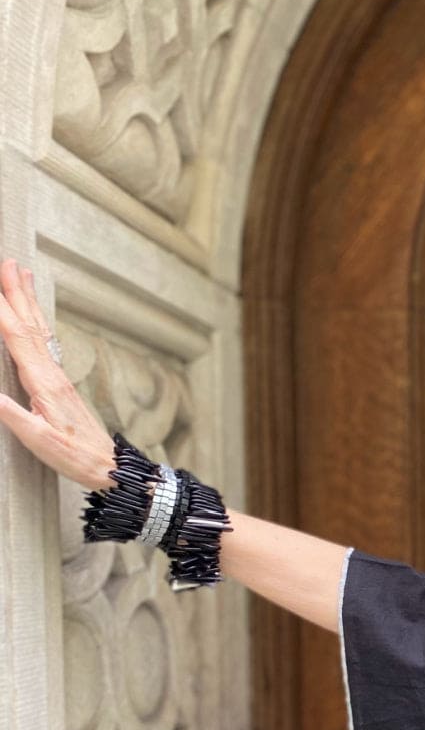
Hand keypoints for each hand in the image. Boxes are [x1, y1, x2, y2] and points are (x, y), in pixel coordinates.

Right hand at [0, 259, 116, 489]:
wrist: (109, 466)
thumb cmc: (75, 456)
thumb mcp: (39, 441)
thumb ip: (12, 415)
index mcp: (43, 383)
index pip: (17, 338)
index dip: (1, 311)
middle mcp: (52, 373)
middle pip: (30, 325)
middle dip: (15, 293)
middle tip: (6, 262)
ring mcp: (58, 376)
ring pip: (39, 330)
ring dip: (28, 300)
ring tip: (22, 274)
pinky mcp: (61, 384)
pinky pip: (45, 342)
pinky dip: (37, 322)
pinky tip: (35, 316)